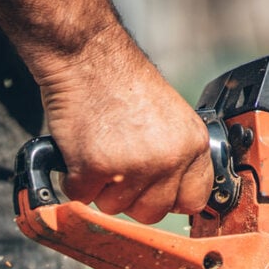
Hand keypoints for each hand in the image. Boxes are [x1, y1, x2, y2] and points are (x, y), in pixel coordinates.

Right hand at [38, 26, 213, 223]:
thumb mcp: (172, 118)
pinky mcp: (96, 168)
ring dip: (100, 188)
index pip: (194, 200)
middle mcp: (170, 159)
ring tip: (99, 151)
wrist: (87, 55)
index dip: (169, 199)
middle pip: (152, 212)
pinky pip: (82, 197)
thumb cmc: (122, 83)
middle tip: (118, 169)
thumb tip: (173, 194)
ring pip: (115, 207)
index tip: (154, 192)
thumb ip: (178, 155)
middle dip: (131, 198)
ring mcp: (134, 166)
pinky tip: (80, 151)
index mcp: (193, 145)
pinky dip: (74, 180)